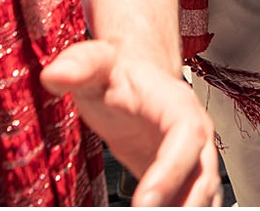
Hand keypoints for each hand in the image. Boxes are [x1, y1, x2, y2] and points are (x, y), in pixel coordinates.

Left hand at [41, 39, 219, 206]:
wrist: (134, 79)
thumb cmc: (116, 76)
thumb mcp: (95, 64)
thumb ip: (79, 66)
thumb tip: (55, 75)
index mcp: (177, 105)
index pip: (186, 137)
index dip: (171, 171)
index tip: (144, 202)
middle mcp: (195, 133)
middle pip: (204, 174)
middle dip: (185, 204)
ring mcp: (194, 157)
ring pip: (205, 193)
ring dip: (188, 210)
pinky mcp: (183, 179)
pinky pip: (194, 202)